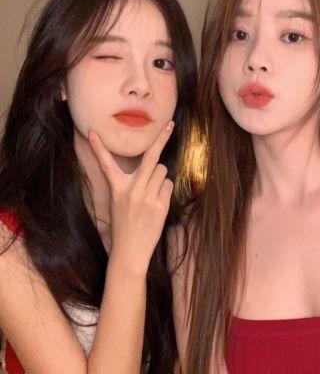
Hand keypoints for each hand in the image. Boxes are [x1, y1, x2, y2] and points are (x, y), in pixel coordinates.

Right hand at [88, 121, 174, 273]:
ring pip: (163, 171)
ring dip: (160, 177)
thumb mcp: (119, 204)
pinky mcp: (160, 205)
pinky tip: (157, 204)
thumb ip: (132, 185)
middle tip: (170, 125)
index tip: (92, 132)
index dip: (99, 148)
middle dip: (162, 139)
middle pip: (152, 158)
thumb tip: (154, 169)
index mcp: (117, 189)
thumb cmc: (124, 227)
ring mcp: (148, 197)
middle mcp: (132, 190)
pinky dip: (164, 190)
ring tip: (152, 193)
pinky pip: (168, 185)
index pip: (107, 164)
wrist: (130, 252)